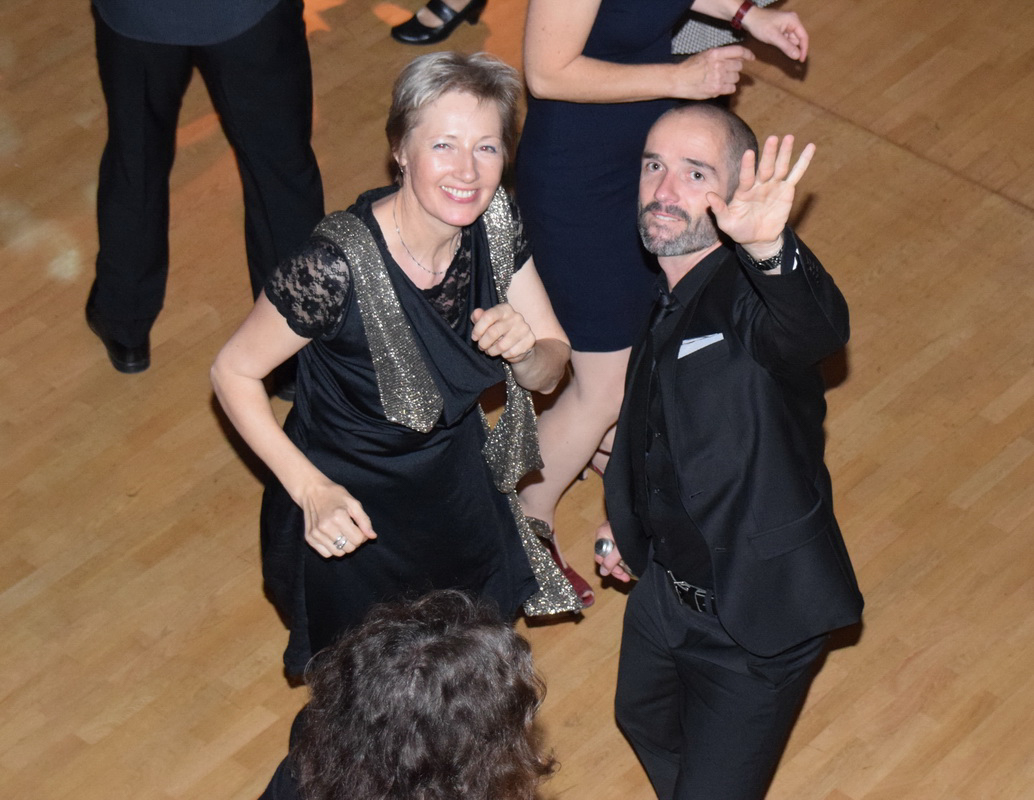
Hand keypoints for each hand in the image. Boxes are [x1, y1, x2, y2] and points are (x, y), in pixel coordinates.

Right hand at [300, 480, 376, 557]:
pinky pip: (326, 554)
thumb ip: (364, 521)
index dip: (362, 536)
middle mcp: (325, 527)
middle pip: (349, 548)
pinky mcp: (309, 538)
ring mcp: (316, 534)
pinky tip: (332, 537)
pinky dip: (332, 549)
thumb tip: (372, 537)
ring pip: (338, 554)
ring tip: (341, 534)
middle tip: (351, 531)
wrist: (312, 491)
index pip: (358, 539)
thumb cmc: (335, 495)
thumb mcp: (353, 503)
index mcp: (338, 517)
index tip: (359, 528)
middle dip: (354, 542)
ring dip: (343, 546)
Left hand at [470, 304, 536, 362]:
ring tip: (490, 351)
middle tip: (481, 347)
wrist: (520, 342)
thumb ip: (480, 318)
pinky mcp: (530, 340)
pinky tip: (504, 353)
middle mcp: (516, 316)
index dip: (478, 329)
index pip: (488, 317)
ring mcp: (524, 328)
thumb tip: (476, 314)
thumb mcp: (488, 323)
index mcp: (505, 309)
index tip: (474, 338)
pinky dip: (505, 356)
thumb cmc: (500, 331)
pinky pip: (511, 353)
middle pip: (493, 332)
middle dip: (483, 343)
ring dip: (492, 351)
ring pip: (501, 345)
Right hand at [594, 521, 631, 583]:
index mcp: (601, 535)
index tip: (619, 574)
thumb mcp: (620, 549)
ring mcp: (613, 537)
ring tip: (628, 576)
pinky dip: (623, 559)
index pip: (599, 556)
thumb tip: (602, 573)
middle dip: (616, 569)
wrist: (641, 516)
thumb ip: (610, 561)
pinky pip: (618, 551)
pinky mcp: (621, 538)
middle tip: (625, 578)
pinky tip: (629, 566)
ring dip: (620, 567)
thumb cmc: (629, 531)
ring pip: (613, 556)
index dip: (608, 567)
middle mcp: (605, 536)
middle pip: (606, 557)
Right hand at [672, 45, 754, 98]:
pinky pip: (731, 89)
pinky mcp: (716, 90)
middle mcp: (719, 64)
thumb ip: (721, 55)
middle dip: (735, 69)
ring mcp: (718, 78)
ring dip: (731, 79)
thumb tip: (737, 58)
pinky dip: (728, 88)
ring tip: (719, 80)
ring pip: (736, 78)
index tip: (751, 58)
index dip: (747, 54)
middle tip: (725, 72)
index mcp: (716, 53)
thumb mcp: (705, 55)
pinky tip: (719, 87)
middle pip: (739, 66)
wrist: (678, 80)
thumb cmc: (690, 67)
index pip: (738, 51)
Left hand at [707, 134, 814, 258]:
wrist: (758, 239)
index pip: (746, 176)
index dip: (747, 166)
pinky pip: (796, 174)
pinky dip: (803, 161)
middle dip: (769, 154)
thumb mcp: (726, 222)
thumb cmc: (739, 230)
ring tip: (789, 137)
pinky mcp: (787, 189)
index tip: (749, 153)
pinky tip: (810, 147)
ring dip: (785, 153)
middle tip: (773, 139)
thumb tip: (708, 196)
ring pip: (781, 167)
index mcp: (743, 191)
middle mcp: (759, 184)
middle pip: (765, 167)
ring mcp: (774, 185)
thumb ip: (719, 209)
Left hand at [742, 8, 808, 61]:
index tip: (801, 60)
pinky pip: (785, 38)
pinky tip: (774, 43)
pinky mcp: (781, 27)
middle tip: (783, 52)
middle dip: (792, 47)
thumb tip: (797, 56)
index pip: (804, 37)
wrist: (748, 18)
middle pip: (798, 38)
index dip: (804, 49)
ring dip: (785, 45)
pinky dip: (782, 43)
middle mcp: (792, 21)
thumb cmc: (760, 25)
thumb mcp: (773, 37)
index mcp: (793, 20)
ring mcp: (787, 24)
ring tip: (774, 43)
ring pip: (791, 39)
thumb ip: (786, 46)